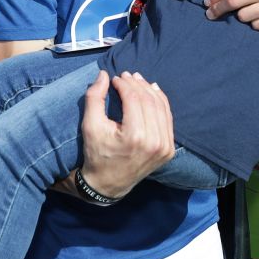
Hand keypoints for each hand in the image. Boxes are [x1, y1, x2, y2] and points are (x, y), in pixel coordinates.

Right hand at [78, 71, 175, 199]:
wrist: (108, 184)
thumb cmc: (96, 153)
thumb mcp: (90, 126)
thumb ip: (94, 98)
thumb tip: (104, 74)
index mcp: (135, 136)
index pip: (134, 99)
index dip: (124, 84)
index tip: (115, 78)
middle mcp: (154, 142)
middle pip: (149, 101)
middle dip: (137, 84)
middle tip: (126, 75)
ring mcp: (164, 147)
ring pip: (161, 107)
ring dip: (149, 90)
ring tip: (138, 80)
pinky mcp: (169, 150)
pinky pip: (167, 119)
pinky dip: (160, 103)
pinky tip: (152, 91)